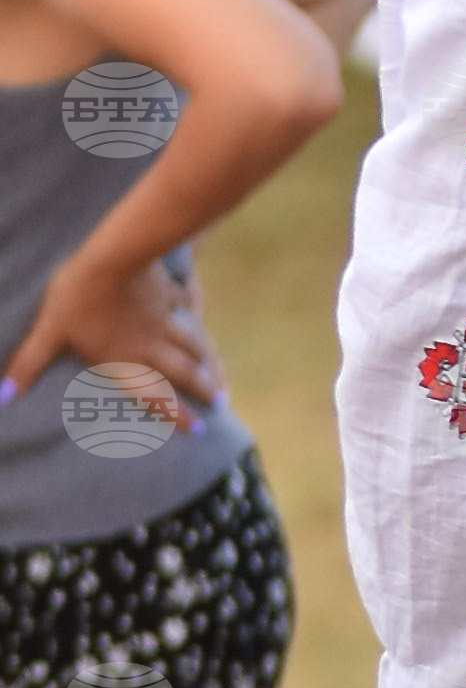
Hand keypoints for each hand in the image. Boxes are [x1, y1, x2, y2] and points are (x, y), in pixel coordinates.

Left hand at [5, 242, 213, 424]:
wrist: (112, 257)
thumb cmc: (77, 298)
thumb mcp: (49, 332)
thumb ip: (29, 364)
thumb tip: (1, 397)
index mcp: (124, 361)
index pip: (154, 395)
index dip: (176, 415)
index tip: (198, 430)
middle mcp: (150, 346)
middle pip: (183, 372)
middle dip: (203, 389)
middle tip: (220, 404)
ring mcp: (163, 319)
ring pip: (190, 344)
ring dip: (205, 360)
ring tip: (217, 373)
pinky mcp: (166, 292)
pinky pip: (184, 307)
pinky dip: (193, 314)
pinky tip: (197, 315)